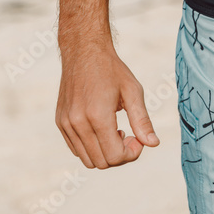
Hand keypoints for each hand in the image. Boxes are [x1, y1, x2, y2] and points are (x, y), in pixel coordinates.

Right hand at [56, 45, 158, 168]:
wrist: (84, 50)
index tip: (138, 138)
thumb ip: (142, 120)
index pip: (114, 156)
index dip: (131, 153)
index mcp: (97, 115)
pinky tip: (102, 128)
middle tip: (130, 135)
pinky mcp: (60, 122)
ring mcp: (66, 124)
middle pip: (101, 162)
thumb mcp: (133, 90)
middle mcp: (78, 123)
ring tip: (115, 130)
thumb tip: (153, 144)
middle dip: (120, 155)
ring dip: (105, 153)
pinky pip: (76, 149)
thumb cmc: (112, 69)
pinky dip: (91, 147)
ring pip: (87, 159)